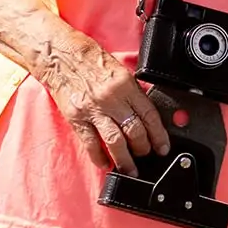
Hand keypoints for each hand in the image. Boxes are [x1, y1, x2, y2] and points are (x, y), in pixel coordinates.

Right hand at [32, 31, 168, 176]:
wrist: (64, 58)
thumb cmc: (93, 63)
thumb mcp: (121, 72)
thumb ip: (134, 92)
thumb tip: (147, 113)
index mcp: (127, 86)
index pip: (149, 114)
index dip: (159, 134)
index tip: (163, 147)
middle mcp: (112, 99)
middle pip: (134, 130)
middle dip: (143, 148)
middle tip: (147, 156)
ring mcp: (94, 110)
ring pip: (115, 140)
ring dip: (125, 159)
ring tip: (131, 169)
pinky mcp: (77, 119)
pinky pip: (90, 143)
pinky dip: (99, 157)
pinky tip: (106, 164)